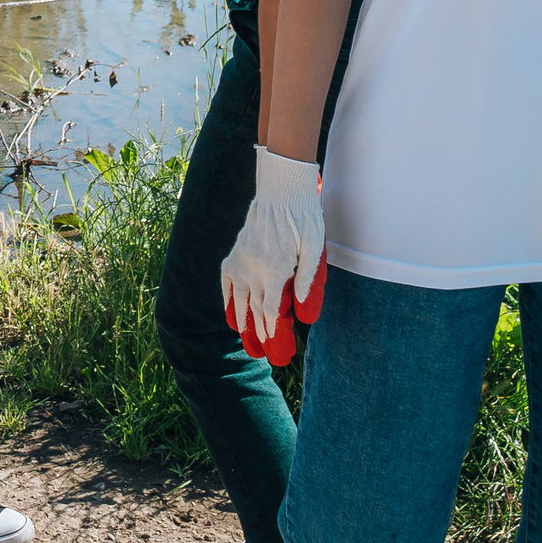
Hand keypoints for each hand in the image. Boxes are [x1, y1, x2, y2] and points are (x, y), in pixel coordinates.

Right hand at [221, 148, 325, 367]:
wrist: (281, 189)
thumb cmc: (304, 217)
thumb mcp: (314, 248)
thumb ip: (308, 280)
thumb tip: (303, 311)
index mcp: (274, 269)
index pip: (269, 310)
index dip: (271, 332)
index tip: (276, 348)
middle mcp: (253, 268)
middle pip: (253, 309)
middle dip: (257, 333)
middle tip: (263, 353)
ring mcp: (241, 260)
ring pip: (238, 298)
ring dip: (241, 320)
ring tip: (245, 338)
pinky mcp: (236, 252)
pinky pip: (227, 280)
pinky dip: (228, 298)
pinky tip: (231, 312)